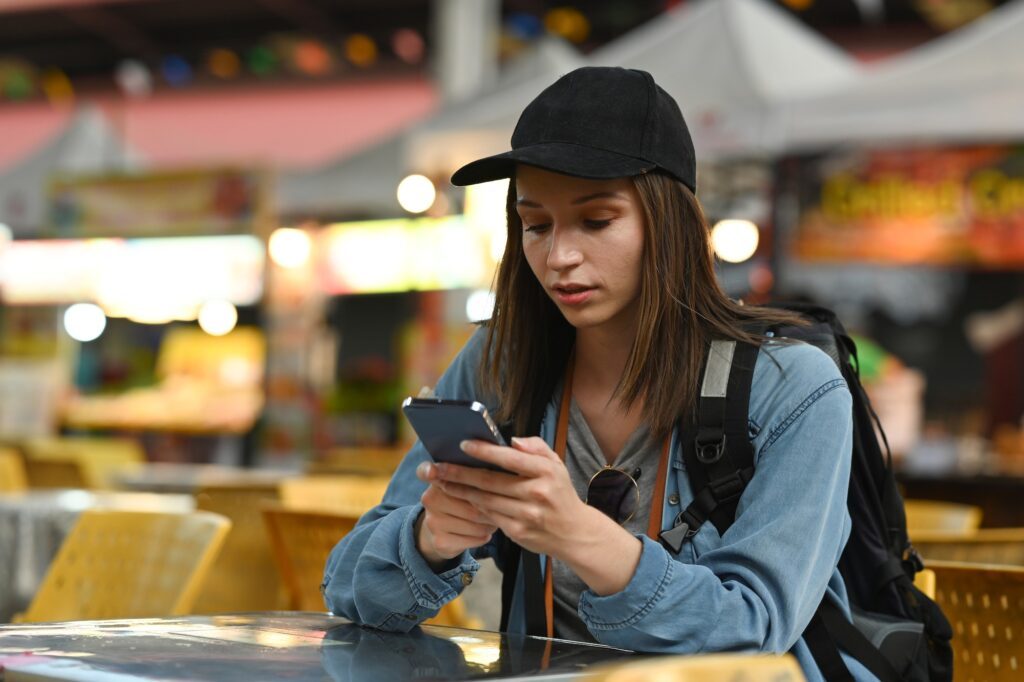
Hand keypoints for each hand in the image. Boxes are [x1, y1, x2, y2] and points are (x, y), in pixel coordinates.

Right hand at [415, 460, 497, 568]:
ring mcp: (433, 522)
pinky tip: (484, 533)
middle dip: (491, 509)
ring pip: (475, 524)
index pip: (425, 471)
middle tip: (500, 509)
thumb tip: (493, 478)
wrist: (442, 532)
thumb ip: (472, 476)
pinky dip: (484, 537)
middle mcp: (430, 499)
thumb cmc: (462, 502)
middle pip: (471, 504)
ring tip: (493, 521)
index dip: (429, 471)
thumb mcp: (463, 486)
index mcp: (436, 480)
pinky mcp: (440, 542)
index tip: (432, 472)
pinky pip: (473, 539)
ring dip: (491, 525)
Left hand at [433, 436, 587, 557]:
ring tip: (443, 482)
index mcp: (546, 472)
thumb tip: (512, 441)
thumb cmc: (560, 493)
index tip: (463, 445)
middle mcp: (536, 493)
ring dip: (461, 491)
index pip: (510, 458)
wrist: (574, 533)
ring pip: (485, 500)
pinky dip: (474, 506)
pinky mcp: (518, 532)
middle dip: (460, 473)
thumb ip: (535, 447)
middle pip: (490, 481)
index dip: (484, 451)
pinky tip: (463, 498)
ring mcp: (527, 515)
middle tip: (438, 467)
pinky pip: (489, 516)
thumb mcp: (556, 464)